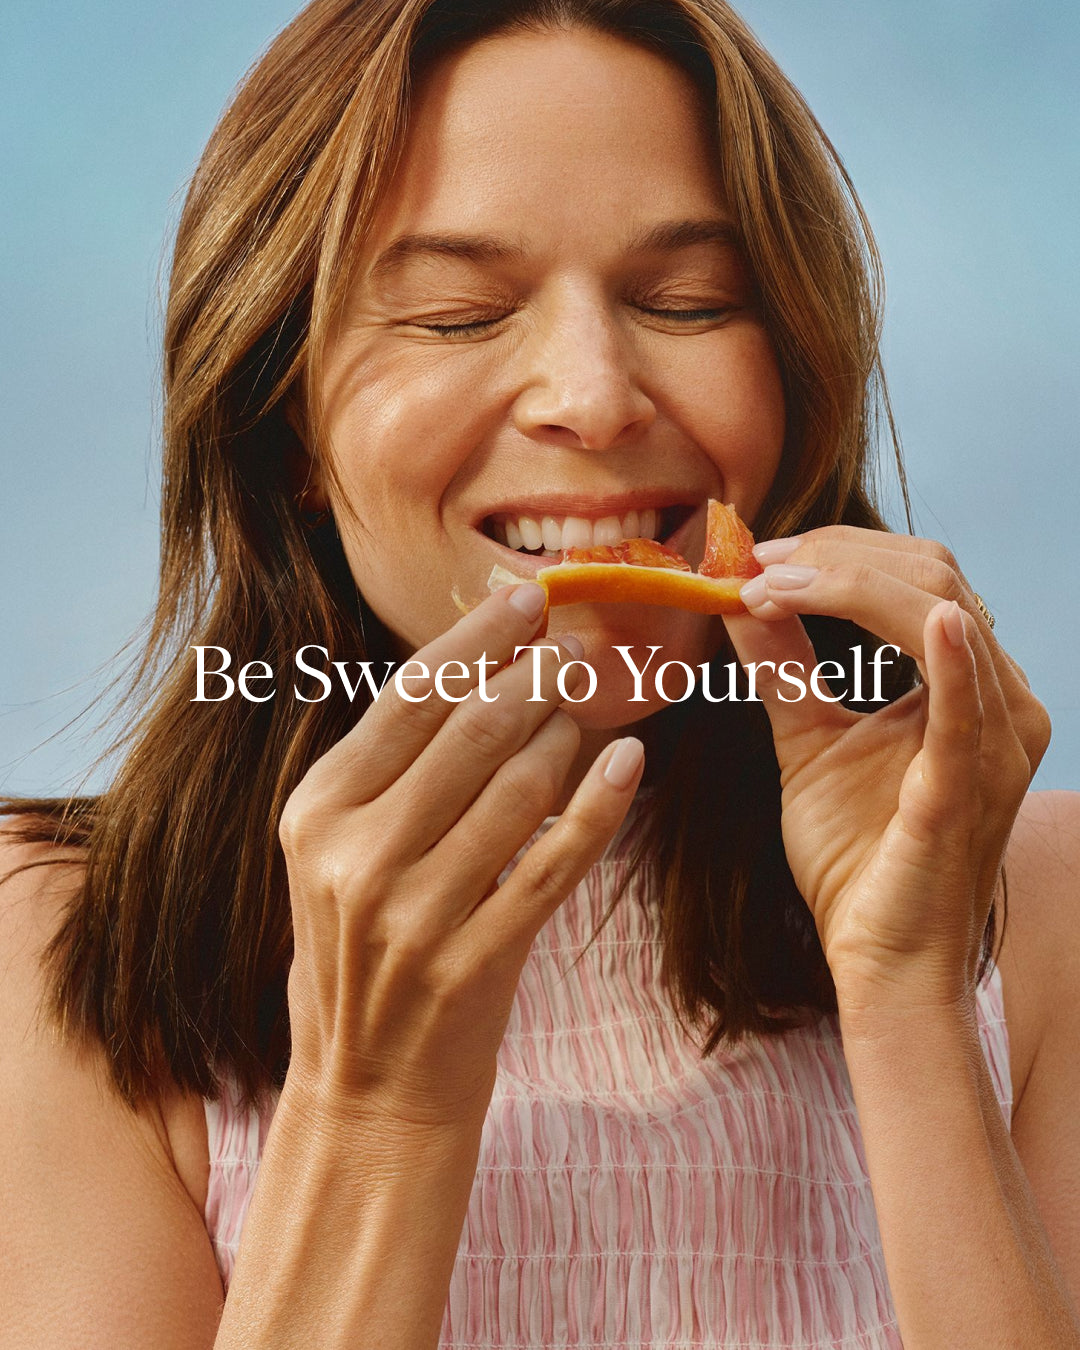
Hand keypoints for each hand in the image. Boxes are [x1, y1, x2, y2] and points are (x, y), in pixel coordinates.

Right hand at [278, 583, 643, 1130]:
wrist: (369, 1090)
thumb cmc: (362, 954)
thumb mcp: (338, 854)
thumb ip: (390, 770)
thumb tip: (480, 666)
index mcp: (316, 814)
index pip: (408, 698)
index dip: (477, 639)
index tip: (527, 598)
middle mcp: (356, 859)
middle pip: (470, 729)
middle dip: (538, 671)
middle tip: (580, 642)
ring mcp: (415, 917)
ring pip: (520, 787)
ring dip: (569, 734)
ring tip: (591, 706)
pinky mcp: (477, 962)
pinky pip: (555, 862)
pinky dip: (599, 806)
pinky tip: (627, 763)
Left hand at [724, 527, 1049, 1011]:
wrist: (879, 956)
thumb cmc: (856, 854)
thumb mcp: (808, 740)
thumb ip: (783, 667)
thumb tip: (738, 595)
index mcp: (971, 684)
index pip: (918, 576)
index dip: (838, 551)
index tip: (756, 555)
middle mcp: (1003, 700)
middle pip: (934, 575)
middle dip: (837, 556)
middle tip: (754, 564)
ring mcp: (997, 743)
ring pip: (945, 613)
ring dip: (851, 586)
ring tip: (769, 586)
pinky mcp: (971, 788)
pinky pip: (970, 710)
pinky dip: (952, 658)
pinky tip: (932, 620)